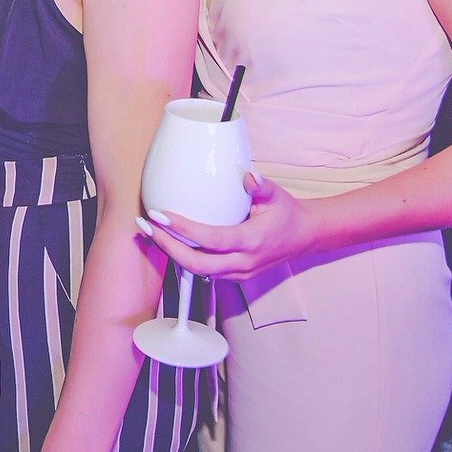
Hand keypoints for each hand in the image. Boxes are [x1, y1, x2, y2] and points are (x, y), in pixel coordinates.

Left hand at [139, 172, 319, 281]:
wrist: (304, 236)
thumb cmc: (286, 213)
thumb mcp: (277, 195)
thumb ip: (262, 187)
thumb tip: (249, 176)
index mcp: (252, 242)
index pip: (211, 240)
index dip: (184, 231)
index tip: (162, 216)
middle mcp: (243, 263)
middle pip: (197, 264)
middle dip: (168, 247)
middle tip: (147, 226)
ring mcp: (239, 273)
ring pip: (198, 272)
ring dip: (171, 253)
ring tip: (149, 232)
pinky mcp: (234, 275)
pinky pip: (204, 271)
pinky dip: (183, 258)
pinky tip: (168, 241)